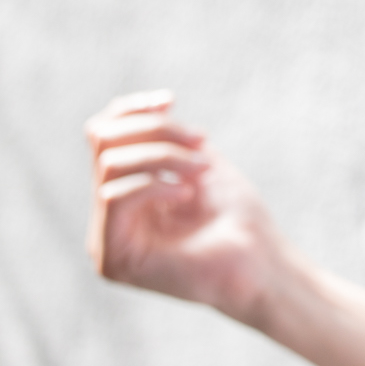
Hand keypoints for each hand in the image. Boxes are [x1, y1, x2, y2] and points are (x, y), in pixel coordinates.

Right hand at [84, 90, 286, 323]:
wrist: (262, 265)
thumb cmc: (237, 218)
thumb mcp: (196, 162)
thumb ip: (160, 138)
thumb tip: (131, 110)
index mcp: (126, 192)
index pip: (102, 136)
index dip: (131, 111)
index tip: (170, 100)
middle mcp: (109, 216)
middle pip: (104, 145)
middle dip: (156, 132)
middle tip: (202, 142)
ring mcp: (107, 240)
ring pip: (109, 166)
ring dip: (163, 156)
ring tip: (202, 169)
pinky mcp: (113, 260)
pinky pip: (114, 198)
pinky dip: (154, 185)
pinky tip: (187, 194)